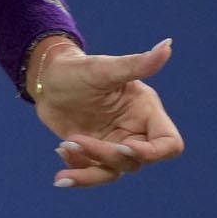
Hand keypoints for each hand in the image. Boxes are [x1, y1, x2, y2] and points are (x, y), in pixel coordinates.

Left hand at [33, 38, 182, 188]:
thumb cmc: (77, 69)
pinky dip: (77, 169)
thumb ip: (137, 64)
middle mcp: (134, 131)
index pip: (169, 144)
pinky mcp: (94, 153)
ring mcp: (114, 144)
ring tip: (63, 148)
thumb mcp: (104, 68)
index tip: (125, 146)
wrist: (46, 80)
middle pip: (136, 161)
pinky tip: (60, 150)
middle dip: (106, 155)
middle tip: (74, 140)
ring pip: (113, 172)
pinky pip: (92, 172)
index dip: (152, 152)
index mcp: (146, 112)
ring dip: (88, 170)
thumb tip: (167, 45)